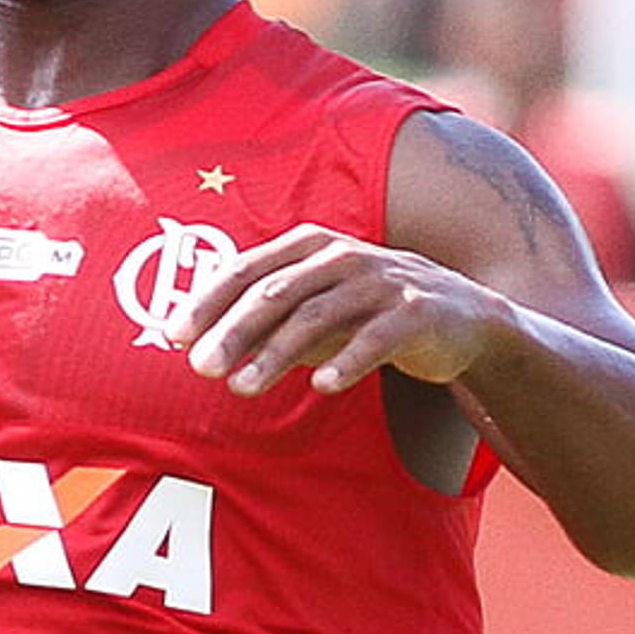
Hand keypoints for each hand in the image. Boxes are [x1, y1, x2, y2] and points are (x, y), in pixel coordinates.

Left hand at [162, 222, 509, 396]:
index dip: (208, 302)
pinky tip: (321, 386)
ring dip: (275, 354)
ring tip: (242, 387)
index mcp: (309, 246)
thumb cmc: (367, 308)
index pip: (245, 269)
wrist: (461, 314)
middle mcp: (341, 257)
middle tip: (199, 367)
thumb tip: (196, 343)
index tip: (173, 336)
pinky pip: (375, 339)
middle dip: (233, 331)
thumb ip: (263, 319)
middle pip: (274, 293)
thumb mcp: (313, 306)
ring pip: (317, 317)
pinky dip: (346, 360)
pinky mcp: (416, 313)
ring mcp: (381, 282)